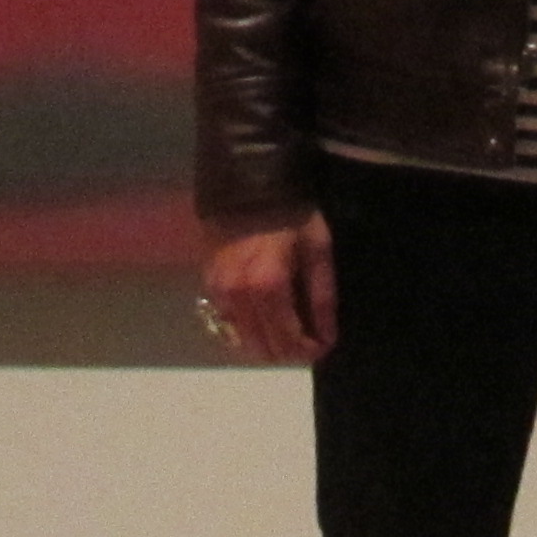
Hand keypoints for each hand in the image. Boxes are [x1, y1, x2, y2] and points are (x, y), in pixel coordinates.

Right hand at [200, 210, 337, 363]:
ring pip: (244, 343)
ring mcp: (220, 294)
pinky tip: (263, 322)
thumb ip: (321, 295)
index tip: (325, 344)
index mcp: (269, 287)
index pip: (289, 340)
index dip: (311, 350)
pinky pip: (228, 326)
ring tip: (288, 331)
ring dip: (268, 346)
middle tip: (309, 338)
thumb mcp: (317, 248)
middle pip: (265, 349)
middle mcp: (240, 298)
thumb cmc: (291, 213)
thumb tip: (326, 337)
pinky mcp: (209, 286)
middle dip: (290, 352)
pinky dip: (248, 333)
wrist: (247, 184)